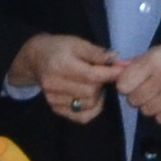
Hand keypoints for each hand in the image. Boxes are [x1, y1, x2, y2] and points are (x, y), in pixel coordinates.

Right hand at [5, 32, 121, 124]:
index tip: (124, 70)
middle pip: (91, 92)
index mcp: (60, 65)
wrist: (36, 59)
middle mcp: (53, 84)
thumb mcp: (77, 43)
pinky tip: (92, 97)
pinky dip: (92, 109)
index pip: (91, 75)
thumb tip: (117, 61)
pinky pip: (82, 117)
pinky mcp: (55, 109)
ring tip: (93, 83)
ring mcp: (53, 99)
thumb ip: (97, 53)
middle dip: (102, 83)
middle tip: (102, 74)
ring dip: (98, 95)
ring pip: (89, 104)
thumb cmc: (59, 48)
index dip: (111, 74)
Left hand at [115, 39, 160, 127]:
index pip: (123, 84)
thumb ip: (138, 62)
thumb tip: (115, 71)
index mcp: (154, 61)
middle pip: (134, 100)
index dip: (126, 85)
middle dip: (138, 96)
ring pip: (146, 111)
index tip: (133, 83)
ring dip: (150, 106)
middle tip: (150, 90)